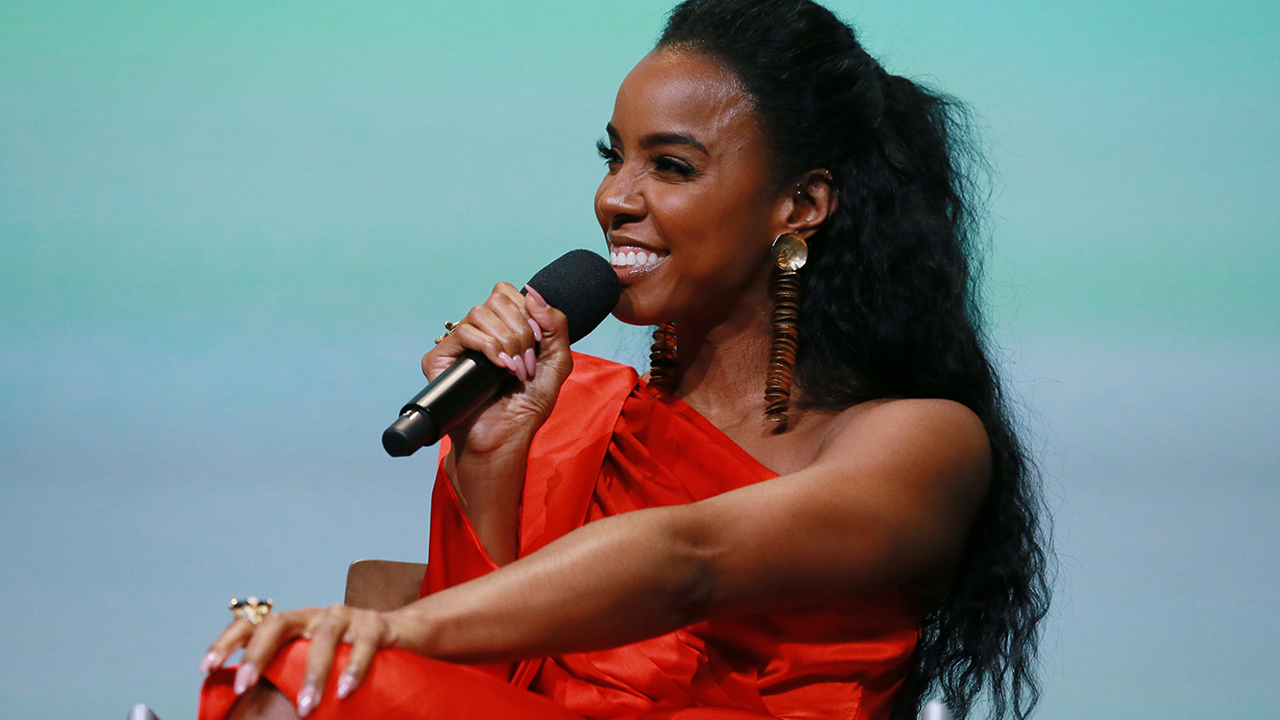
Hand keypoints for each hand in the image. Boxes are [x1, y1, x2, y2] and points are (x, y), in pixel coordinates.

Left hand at [201, 604, 408, 716]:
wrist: (404, 636)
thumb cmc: (351, 655)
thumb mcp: (315, 662)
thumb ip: (288, 675)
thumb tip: (248, 706)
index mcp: (296, 624)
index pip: (254, 624)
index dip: (228, 642)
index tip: (207, 667)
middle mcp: (316, 615)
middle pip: (279, 623)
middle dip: (257, 654)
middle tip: (243, 685)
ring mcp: (347, 617)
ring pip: (323, 638)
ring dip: (312, 673)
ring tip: (305, 707)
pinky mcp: (376, 625)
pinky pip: (363, 646)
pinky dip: (353, 669)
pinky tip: (344, 691)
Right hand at [422, 282, 572, 453]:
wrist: (505, 436)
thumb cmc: (528, 404)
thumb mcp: (557, 361)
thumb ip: (555, 324)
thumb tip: (532, 292)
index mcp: (504, 326)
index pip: (508, 293)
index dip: (526, 312)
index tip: (538, 342)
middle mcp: (480, 331)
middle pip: (497, 299)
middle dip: (520, 331)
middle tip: (526, 363)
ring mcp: (460, 343)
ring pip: (479, 312)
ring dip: (506, 341)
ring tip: (513, 370)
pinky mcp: (441, 358)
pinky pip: (464, 332)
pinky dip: (487, 346)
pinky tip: (498, 367)